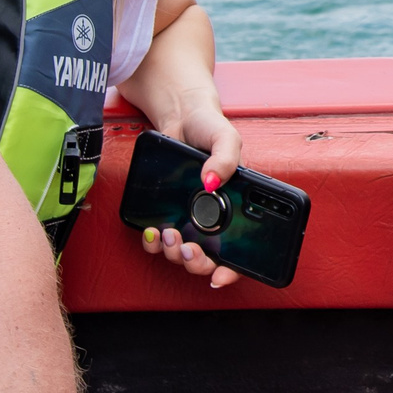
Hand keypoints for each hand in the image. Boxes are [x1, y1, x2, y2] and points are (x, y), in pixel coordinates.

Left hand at [134, 99, 242, 289]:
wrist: (179, 116)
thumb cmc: (208, 127)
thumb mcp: (226, 138)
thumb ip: (226, 158)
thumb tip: (211, 183)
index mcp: (236, 206)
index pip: (240, 249)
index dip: (232, 268)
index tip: (220, 275)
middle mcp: (213, 217)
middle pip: (208, 258)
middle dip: (197, 263)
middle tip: (189, 251)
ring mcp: (188, 216)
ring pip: (181, 252)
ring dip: (174, 253)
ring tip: (170, 235)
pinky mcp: (165, 212)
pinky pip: (158, 239)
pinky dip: (153, 243)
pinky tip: (152, 232)